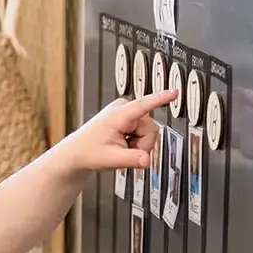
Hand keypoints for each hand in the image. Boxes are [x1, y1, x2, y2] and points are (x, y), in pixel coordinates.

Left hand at [62, 89, 177, 172]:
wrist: (77, 154)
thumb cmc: (87, 153)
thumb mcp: (110, 159)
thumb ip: (131, 160)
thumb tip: (147, 160)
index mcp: (118, 115)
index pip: (144, 105)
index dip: (161, 98)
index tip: (175, 92)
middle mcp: (123, 110)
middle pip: (151, 128)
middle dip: (143, 144)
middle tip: (126, 152)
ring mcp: (126, 114)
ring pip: (149, 132)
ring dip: (139, 145)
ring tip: (121, 148)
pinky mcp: (128, 120)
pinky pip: (143, 133)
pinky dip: (136, 143)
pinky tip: (122, 145)